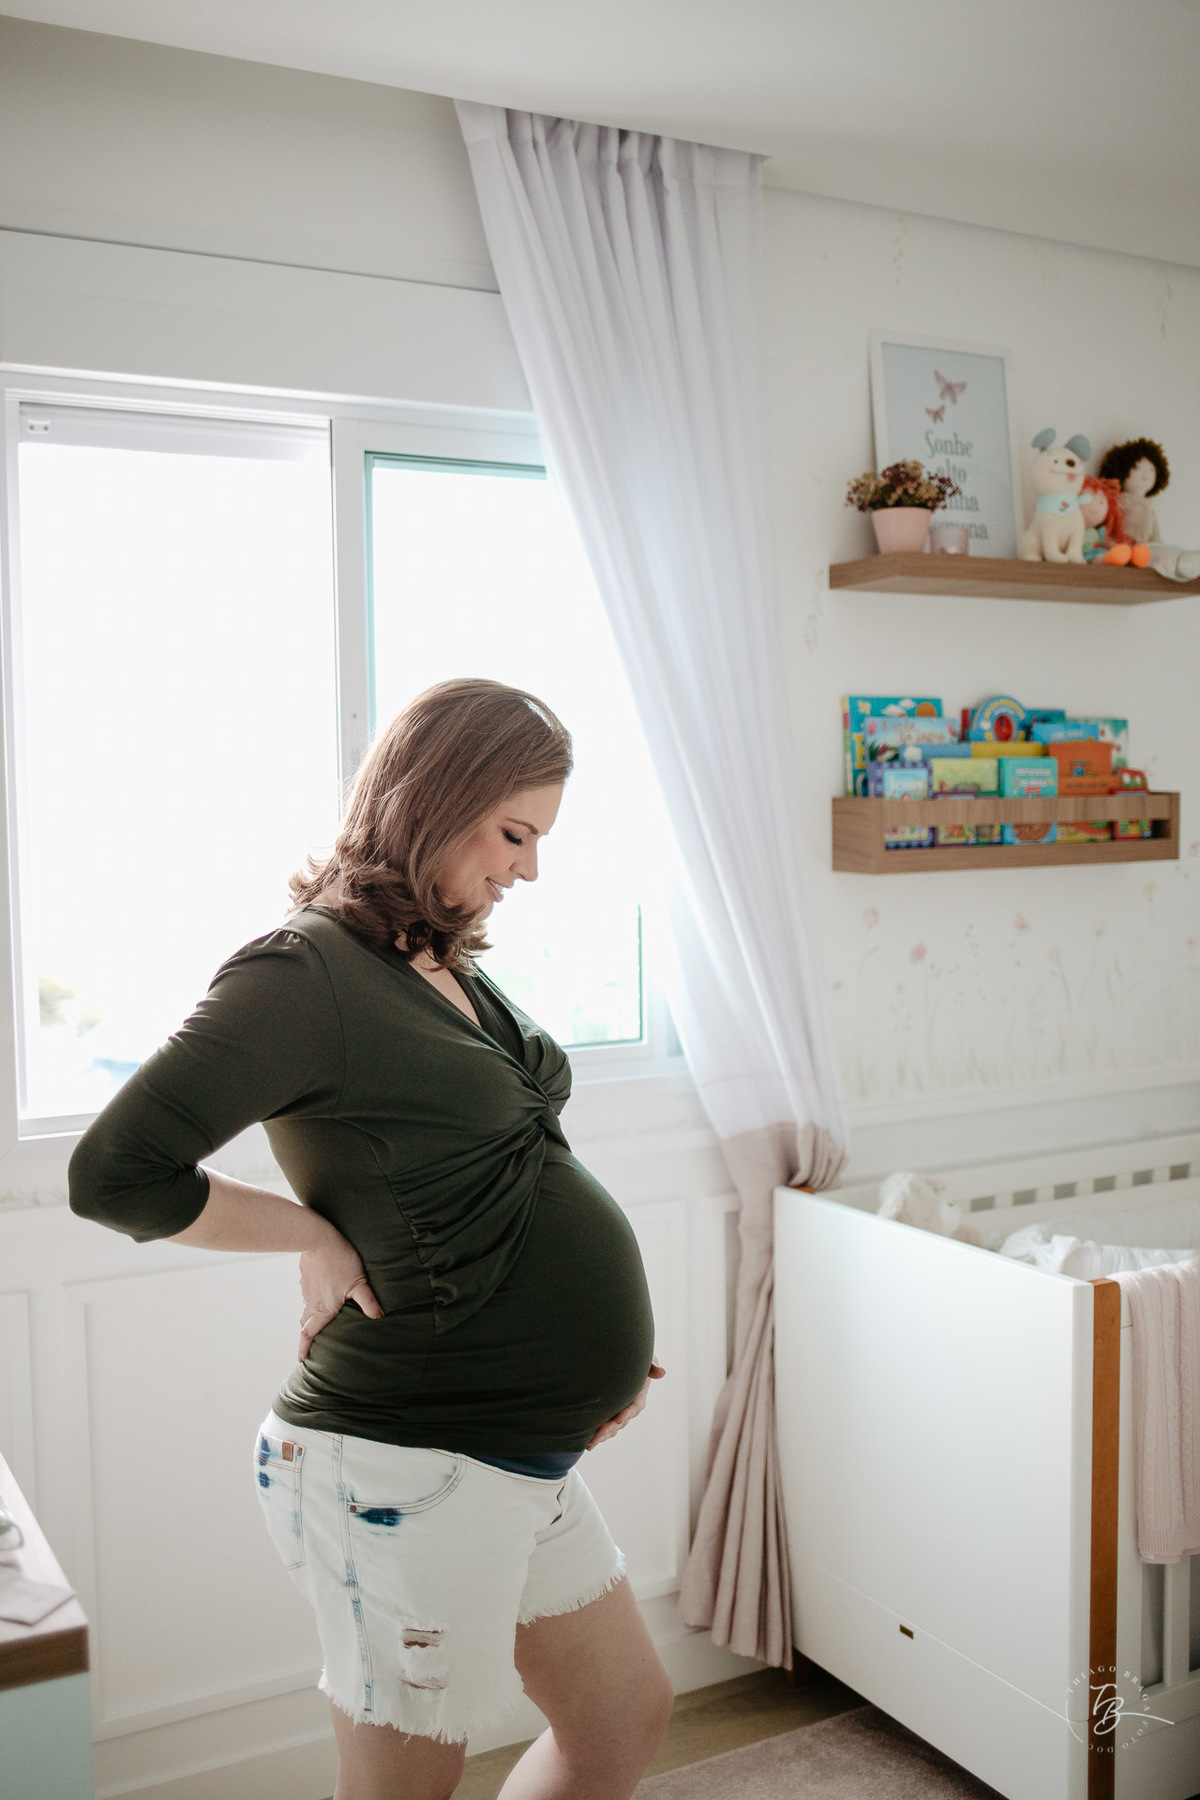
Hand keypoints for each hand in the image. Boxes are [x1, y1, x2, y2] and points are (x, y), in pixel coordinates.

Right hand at [297, 1226, 383, 1360]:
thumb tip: (379, 1317)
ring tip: (317, 1322)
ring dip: (309, 1318)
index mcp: (323, 1308)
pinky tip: (320, 1295)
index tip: (301, 1359)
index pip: (309, 1333)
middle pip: (305, 1324)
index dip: (304, 1348)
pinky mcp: (305, 1277)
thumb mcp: (358, 1282)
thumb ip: (368, 1301)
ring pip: (306, 1308)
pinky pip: (307, 1294)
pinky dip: (312, 1300)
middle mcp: (311, 1302)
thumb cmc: (340, 1260)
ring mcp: (306, 1289)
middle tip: (307, 1345)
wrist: (317, 1238)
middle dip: (305, 1337)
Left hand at [584, 1361, 665, 1451]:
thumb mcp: (647, 1364)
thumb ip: (652, 1368)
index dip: (626, 1413)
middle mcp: (629, 1410)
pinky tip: (587, 1442)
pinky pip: (605, 1427)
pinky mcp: (611, 1416)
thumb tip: (662, 1372)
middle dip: (608, 1429)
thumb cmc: (639, 1365)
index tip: (618, 1418)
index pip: (633, 1408)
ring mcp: (620, 1415)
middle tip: (597, 1436)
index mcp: (639, 1399)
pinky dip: (597, 1434)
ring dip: (601, 1436)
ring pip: (611, 1429)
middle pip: (620, 1422)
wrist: (629, 1368)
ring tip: (589, 1444)